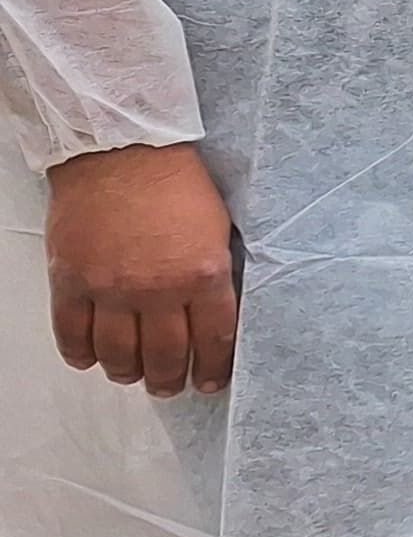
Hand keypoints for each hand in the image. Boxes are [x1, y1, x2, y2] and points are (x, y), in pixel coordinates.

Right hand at [44, 143, 237, 395]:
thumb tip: (213, 314)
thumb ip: (213, 275)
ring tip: (132, 375)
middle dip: (169, 379)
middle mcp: (157, 289)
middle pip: (165, 356)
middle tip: (169, 386)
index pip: (213, 340)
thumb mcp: (218, 228)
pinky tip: (90, 359)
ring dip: (127, 372)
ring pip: (117, 355)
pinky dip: (80, 354)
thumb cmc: (174, 181)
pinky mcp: (71, 281)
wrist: (121, 150)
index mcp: (203, 275)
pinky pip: (72, 335)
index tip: (209, 381)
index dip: (212, 368)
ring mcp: (110, 289)